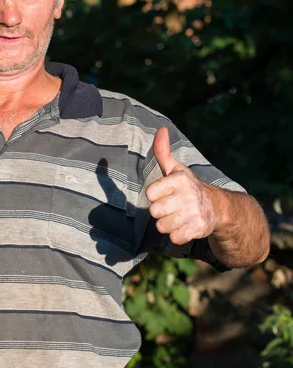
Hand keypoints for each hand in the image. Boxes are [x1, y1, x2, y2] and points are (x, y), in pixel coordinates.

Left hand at [146, 127, 216, 244]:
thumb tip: (161, 129)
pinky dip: (177, 235)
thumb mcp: (175, 168)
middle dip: (161, 211)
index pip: (150, 193)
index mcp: (180, 179)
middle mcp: (188, 196)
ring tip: (179, 216)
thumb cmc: (188, 187)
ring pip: (162, 226)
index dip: (155, 195)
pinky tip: (185, 226)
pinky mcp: (198, 229)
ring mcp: (194, 213)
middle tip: (172, 206)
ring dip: (168, 224)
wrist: (218, 208)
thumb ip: (163, 151)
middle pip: (154, 211)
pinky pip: (174, 238)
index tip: (165, 192)